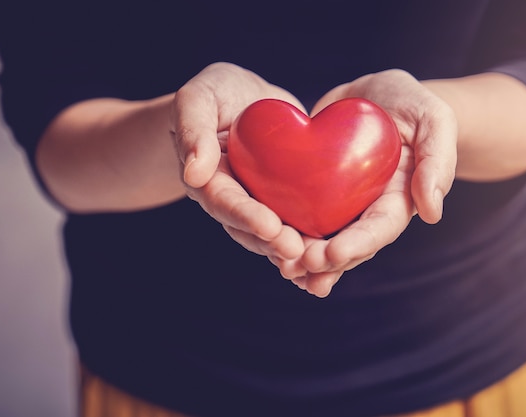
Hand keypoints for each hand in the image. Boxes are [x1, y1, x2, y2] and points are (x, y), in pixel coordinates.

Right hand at [170, 62, 305, 261]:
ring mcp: (258, 202)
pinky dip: (310, 237)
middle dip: (273, 242)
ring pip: (273, 233)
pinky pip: (295, 221)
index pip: (224, 201)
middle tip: (297, 251)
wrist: (244, 99)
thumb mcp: (198, 98)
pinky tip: (333, 252)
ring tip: (317, 258)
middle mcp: (233, 198)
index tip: (269, 227)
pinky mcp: (282, 199)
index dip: (245, 216)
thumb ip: (192, 129)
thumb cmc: (214, 94)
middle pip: (249, 228)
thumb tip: (194, 173)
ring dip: (293, 248)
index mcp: (208, 178)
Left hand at [275, 69, 457, 296]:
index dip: (358, 244)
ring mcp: (343, 201)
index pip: (380, 228)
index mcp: (399, 198)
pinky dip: (289, 230)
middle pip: (348, 242)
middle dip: (324, 259)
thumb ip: (437, 161)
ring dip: (304, 257)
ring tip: (284, 269)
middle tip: (297, 266)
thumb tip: (432, 213)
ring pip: (324, 236)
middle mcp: (369, 207)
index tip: (334, 255)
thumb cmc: (416, 105)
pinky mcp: (319, 189)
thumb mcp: (435, 121)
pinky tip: (270, 246)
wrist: (382, 95)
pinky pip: (304, 213)